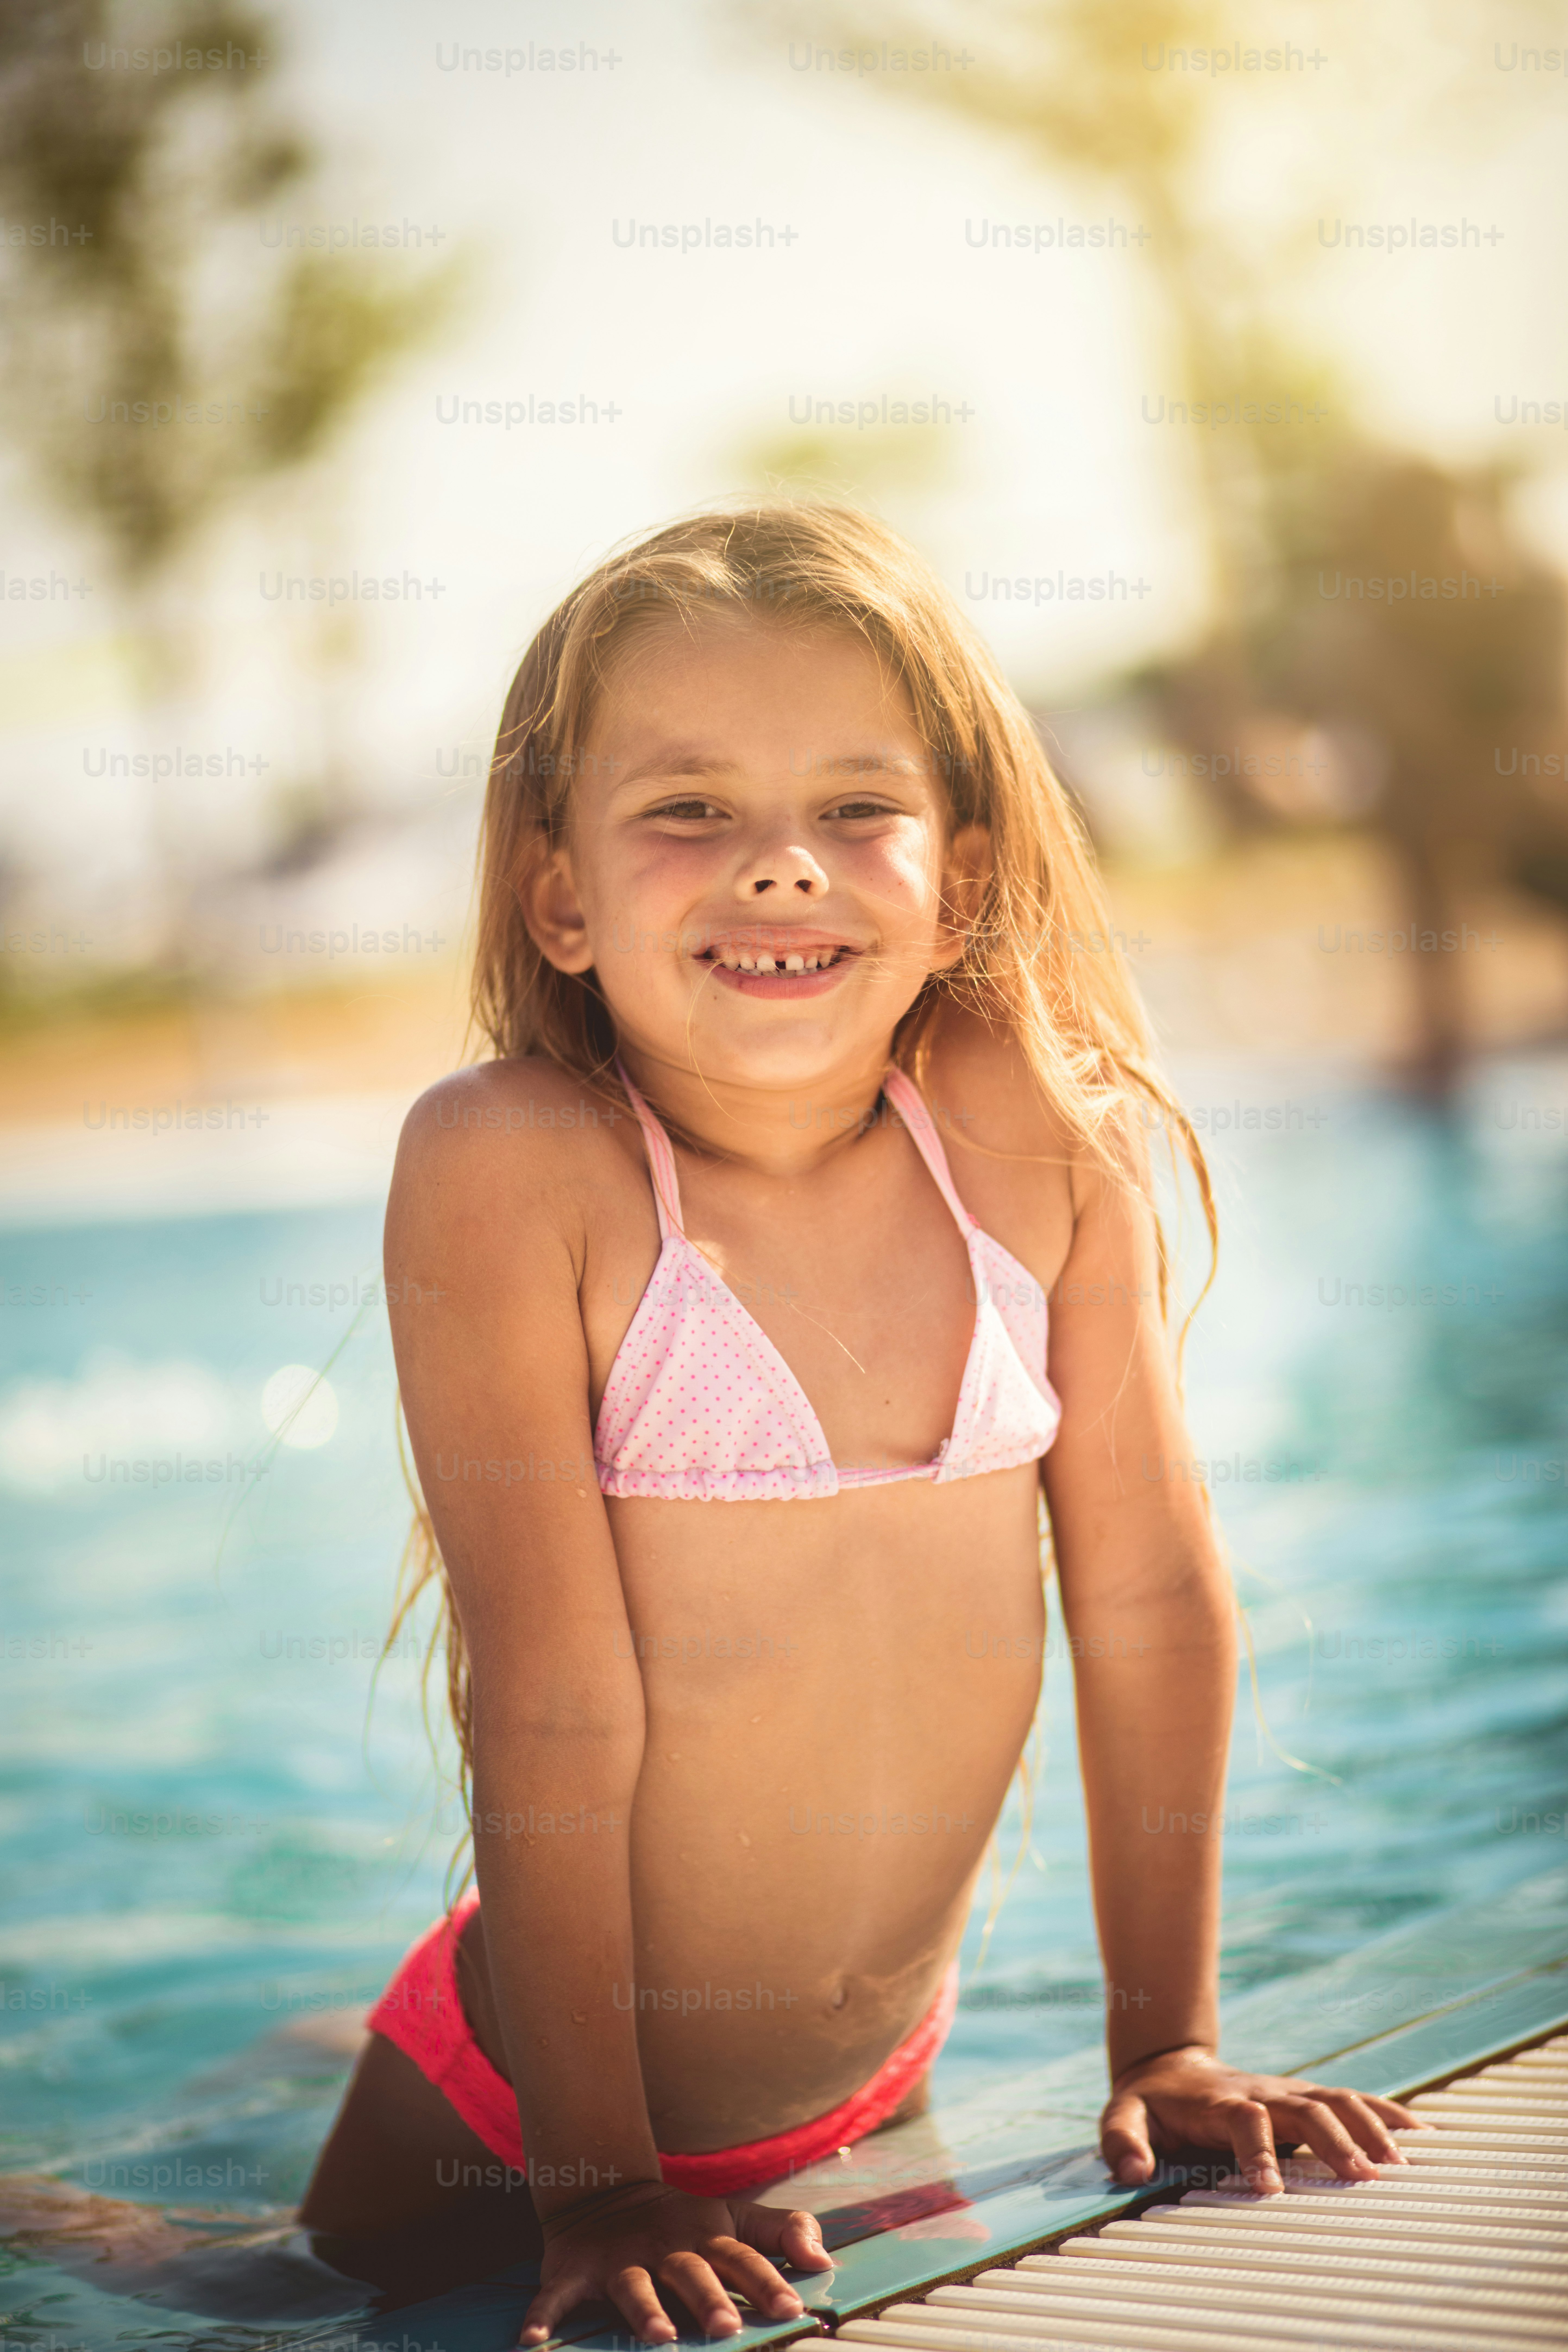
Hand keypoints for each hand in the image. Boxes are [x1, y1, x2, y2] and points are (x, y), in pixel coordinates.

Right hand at [519, 2177, 833, 2345]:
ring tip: (659, 2336)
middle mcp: (664, 2247)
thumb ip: (779, 2232)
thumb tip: (824, 2259)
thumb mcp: (732, 2217)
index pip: (742, 2259)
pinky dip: (544, 2315)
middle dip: (709, 2299)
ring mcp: (618, 2258)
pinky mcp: (574, 2270)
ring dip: (643, 2311)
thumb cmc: (683, 2222)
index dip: (767, 2281)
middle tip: (727, 2327)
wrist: (606, 2191)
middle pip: (691, 2272)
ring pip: (632, 2286)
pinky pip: (556, 2295)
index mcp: (705, 2237)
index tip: (792, 2307)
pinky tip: (535, 2340)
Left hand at [1100, 2043, 1427, 2195]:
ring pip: (1339, 2099)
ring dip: (1371, 2127)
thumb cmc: (1150, 2102)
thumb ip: (1122, 2142)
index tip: (1271, 2188)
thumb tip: (1132, 2172)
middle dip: (1336, 2140)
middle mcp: (1264, 2093)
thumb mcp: (1122, 2116)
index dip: (1258, 2151)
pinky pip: (1354, 2099)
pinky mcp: (1308, 2097)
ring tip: (1402, 2164)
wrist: (1169, 2064)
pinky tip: (1423, 2134)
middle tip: (1365, 2178)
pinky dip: (1388, 2113)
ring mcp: (1290, 2092)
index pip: (1246, 2122)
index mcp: (1222, 2101)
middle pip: (1308, 2108)